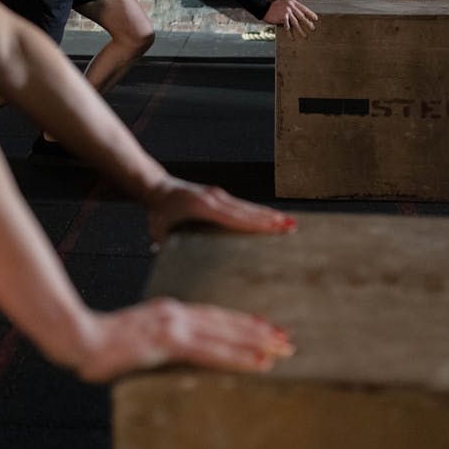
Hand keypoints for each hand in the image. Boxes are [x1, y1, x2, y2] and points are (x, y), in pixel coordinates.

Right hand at [75, 297, 293, 382]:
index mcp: (168, 312)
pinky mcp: (170, 341)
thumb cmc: (99, 344)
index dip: (239, 323)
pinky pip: (212, 351)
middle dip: (258, 331)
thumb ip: (154, 344)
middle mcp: (176, 313)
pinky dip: (239, 356)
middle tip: (287, 339)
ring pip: (225, 334)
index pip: (212, 317)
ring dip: (257, 342)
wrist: (79, 338)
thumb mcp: (134, 342)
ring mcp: (174, 326)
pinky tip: (259, 363)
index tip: (264, 328)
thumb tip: (165, 353)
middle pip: (225, 322)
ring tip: (282, 349)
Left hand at [145, 176, 296, 243]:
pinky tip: (271, 217)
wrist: (157, 187)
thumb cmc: (158, 212)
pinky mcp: (219, 195)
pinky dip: (259, 211)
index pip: (235, 217)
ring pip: (248, 207)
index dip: (256, 223)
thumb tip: (164, 261)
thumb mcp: (159, 230)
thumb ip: (163, 246)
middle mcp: (215, 198)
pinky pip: (243, 205)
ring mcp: (219, 195)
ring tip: (289, 223)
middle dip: (271, 219)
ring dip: (269, 214)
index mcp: (204, 207)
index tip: (275, 227)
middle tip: (292, 227)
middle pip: (248, 211)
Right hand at [263, 0, 317, 37]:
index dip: (310, 14)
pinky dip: (289, 33)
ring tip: (305, 35)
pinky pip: (287, 26)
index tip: (315, 18)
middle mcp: (291, 6)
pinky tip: (292, 37)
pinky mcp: (282, 17)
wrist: (263, 5)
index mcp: (292, 2)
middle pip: (302, 16)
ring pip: (296, 22)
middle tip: (313, 28)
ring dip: (301, 30)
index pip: (304, 8)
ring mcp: (287, 12)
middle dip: (308, 23)